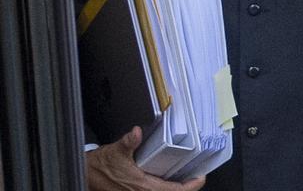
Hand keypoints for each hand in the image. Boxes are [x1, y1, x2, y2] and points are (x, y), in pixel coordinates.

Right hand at [85, 127, 205, 190]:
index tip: (201, 177)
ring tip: (186, 175)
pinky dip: (166, 186)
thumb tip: (137, 132)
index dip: (192, 186)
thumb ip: (129, 142)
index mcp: (142, 187)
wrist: (85, 174)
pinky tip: (169, 177)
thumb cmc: (99, 166)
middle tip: (196, 174)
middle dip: (187, 186)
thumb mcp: (115, 151)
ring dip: (176, 187)